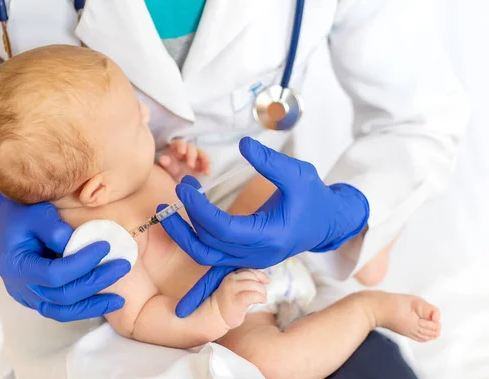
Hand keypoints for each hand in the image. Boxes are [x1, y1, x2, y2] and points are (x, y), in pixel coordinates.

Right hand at [0, 184, 130, 321]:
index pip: (53, 274)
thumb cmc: (22, 214)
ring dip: (93, 306)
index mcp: (17, 265)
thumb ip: (53, 228)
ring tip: (119, 300)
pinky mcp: (39, 299)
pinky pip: (62, 310)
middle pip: (62, 295)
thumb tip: (75, 244)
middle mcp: (21, 287)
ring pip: (62, 311)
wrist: (7, 223)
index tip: (105, 246)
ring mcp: (29, 297)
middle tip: (122, 266)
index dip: (82, 262)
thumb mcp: (36, 213)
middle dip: (95, 282)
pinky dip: (84, 308)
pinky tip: (105, 303)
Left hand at [158, 139, 209, 181]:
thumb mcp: (166, 168)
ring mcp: (194, 156)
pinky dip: (207, 166)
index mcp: (175, 148)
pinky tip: (207, 173)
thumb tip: (163, 159)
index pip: (179, 143)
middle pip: (191, 147)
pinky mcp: (201, 163)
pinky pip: (206, 161)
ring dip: (203, 160)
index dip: (181, 146)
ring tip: (203, 170)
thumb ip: (165, 163)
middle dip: (191, 155)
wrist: (174, 183)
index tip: (182, 153)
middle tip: (190, 166)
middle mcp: (186, 150)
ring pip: (201, 153)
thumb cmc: (168, 172)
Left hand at [161, 137, 368, 316]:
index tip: (183, 189)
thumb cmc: (313, 197)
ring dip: (185, 240)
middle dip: (185, 224)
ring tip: (166, 216)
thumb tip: (243, 143)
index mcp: (270, 235)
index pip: (224, 227)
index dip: (199, 210)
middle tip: (169, 200)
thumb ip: (270, 161)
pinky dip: (202, 291)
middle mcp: (258, 254)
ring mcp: (252, 260)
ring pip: (209, 258)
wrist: (326, 222)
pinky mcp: (247, 260)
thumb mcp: (298, 173)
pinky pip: (220, 278)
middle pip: (210, 245)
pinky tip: (184, 306)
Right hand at [212, 269, 268, 328]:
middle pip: (253, 276)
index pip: (248, 270)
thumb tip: (264, 278)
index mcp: (231, 275)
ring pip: (255, 285)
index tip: (266, 280)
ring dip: (262, 292)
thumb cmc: (227, 302)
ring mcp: (233, 289)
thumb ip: (245, 280)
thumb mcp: (234, 286)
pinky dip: (261, 298)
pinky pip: (254, 295)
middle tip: (262, 294)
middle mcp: (231, 280)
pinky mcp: (237, 300)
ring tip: (262, 298)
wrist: (215, 315)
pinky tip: (261, 302)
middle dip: (261, 285)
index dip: (260, 275)